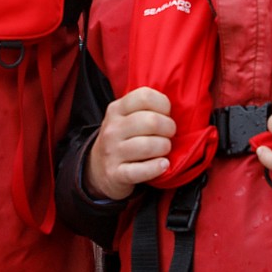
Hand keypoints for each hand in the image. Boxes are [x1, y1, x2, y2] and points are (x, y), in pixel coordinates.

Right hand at [87, 87, 176, 201]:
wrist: (97, 169)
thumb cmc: (121, 139)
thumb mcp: (125, 117)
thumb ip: (145, 108)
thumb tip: (174, 108)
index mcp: (116, 109)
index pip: (145, 96)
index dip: (163, 105)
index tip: (165, 114)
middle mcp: (112, 129)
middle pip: (151, 121)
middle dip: (169, 129)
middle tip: (169, 135)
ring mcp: (112, 152)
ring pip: (148, 146)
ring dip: (164, 148)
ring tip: (164, 150)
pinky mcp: (115, 174)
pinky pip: (142, 170)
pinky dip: (157, 167)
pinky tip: (163, 165)